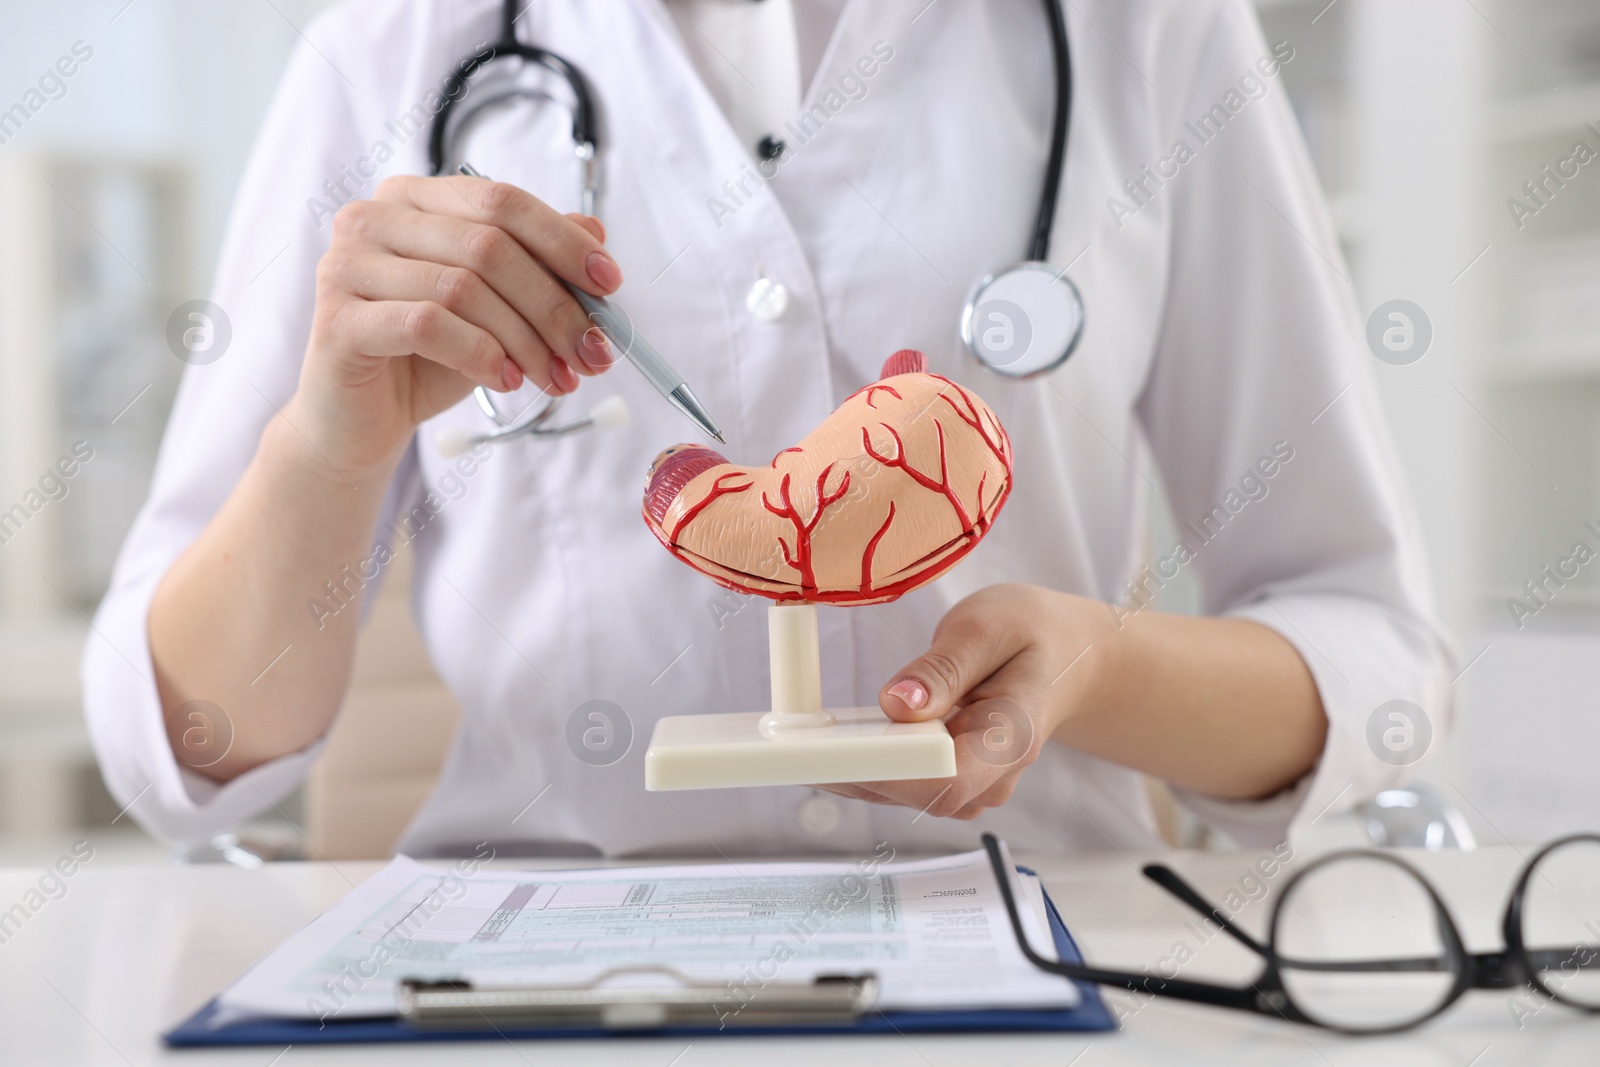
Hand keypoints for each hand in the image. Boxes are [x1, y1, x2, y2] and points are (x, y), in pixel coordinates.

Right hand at [290, 174, 623, 474]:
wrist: (364, 421)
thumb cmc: (430, 358)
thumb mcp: (498, 307)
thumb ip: (537, 264)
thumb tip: (595, 230)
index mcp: (414, 199)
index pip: (501, 200)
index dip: (563, 241)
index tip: (610, 284)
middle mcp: (373, 218)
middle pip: (488, 246)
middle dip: (554, 305)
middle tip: (591, 352)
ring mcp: (347, 265)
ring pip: (463, 287)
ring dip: (525, 339)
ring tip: (554, 377)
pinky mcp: (338, 319)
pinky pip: (426, 325)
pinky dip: (480, 353)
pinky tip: (508, 379)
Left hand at [820, 584, 1111, 819]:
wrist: (1069, 657)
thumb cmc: (1033, 633)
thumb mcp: (990, 626)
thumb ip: (944, 667)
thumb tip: (896, 704)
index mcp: (1011, 736)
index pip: (946, 780)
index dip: (886, 771)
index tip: (834, 748)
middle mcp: (992, 777)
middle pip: (914, 794)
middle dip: (852, 768)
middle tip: (796, 736)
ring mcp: (972, 786)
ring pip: (900, 795)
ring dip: (851, 768)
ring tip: (807, 734)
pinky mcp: (949, 782)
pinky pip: (899, 784)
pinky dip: (863, 764)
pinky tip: (834, 738)